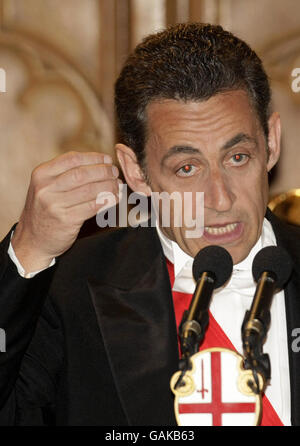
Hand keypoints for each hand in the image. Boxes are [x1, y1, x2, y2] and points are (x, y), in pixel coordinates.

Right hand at [11, 151, 119, 272]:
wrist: (33, 240)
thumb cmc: (45, 210)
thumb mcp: (46, 187)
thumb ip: (65, 174)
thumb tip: (100, 164)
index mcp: (41, 174)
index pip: (71, 159)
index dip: (93, 158)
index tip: (107, 159)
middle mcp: (46, 189)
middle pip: (82, 174)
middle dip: (103, 171)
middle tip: (115, 173)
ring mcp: (55, 205)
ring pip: (90, 190)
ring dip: (108, 186)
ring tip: (117, 186)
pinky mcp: (66, 221)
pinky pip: (92, 207)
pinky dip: (106, 201)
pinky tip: (114, 198)